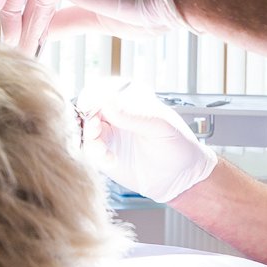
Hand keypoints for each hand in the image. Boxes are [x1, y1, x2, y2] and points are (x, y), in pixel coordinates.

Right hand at [78, 80, 217, 203]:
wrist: (181, 179)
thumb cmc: (178, 146)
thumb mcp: (160, 127)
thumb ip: (134, 115)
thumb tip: (106, 101)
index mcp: (131, 96)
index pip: (102, 88)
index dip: (93, 97)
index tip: (95, 109)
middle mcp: (116, 112)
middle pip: (87, 108)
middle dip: (87, 119)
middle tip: (96, 129)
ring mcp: (109, 132)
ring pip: (84, 128)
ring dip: (90, 138)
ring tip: (103, 150)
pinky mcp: (104, 153)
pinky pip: (88, 149)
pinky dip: (95, 154)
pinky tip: (111, 160)